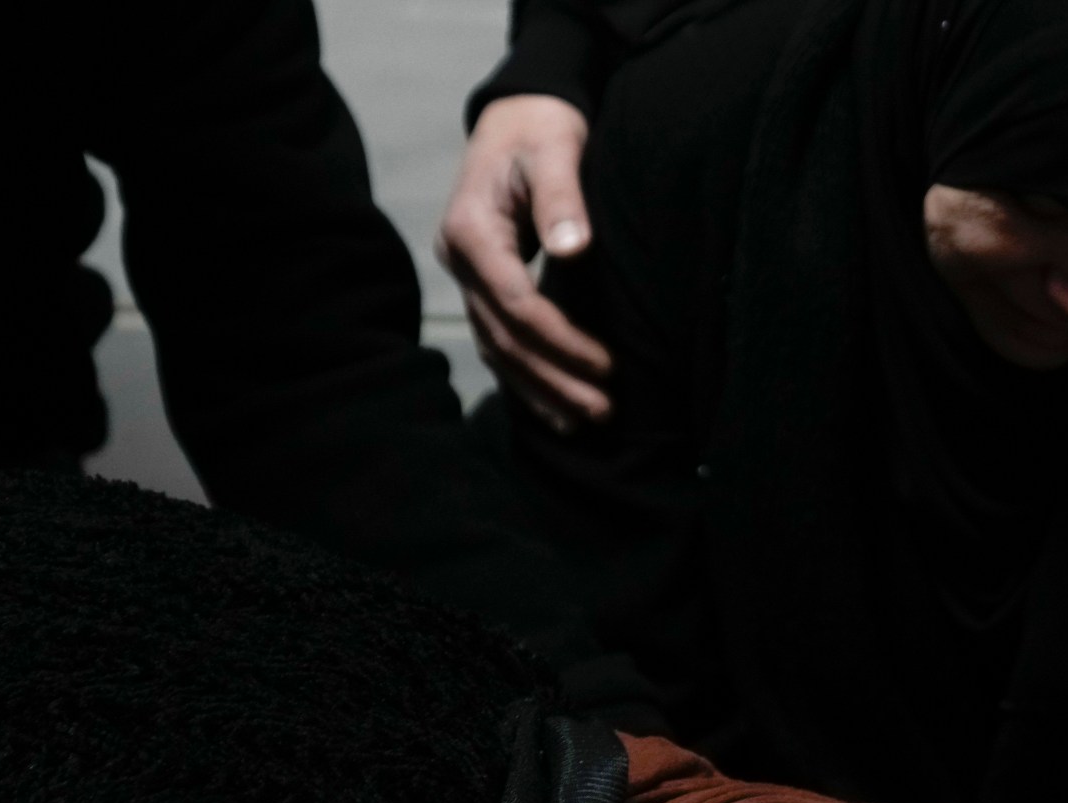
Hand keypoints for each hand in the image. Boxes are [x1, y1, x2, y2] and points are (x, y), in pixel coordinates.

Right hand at [438, 95, 612, 431]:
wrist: (517, 116)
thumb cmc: (541, 129)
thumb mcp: (555, 149)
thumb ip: (562, 198)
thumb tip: (575, 248)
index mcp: (471, 231)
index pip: (516, 303)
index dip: (562, 340)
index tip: (608, 364)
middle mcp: (459, 259)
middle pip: (504, 337)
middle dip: (554, 379)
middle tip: (602, 412)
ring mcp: (465, 275)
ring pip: (497, 348)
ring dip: (539, 389)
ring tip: (583, 422)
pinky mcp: (481, 284)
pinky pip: (499, 340)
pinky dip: (526, 375)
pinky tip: (555, 405)